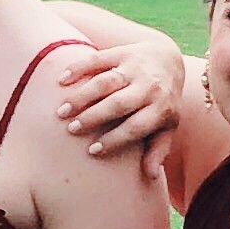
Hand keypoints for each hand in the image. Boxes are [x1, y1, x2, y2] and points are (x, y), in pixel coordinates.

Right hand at [49, 35, 188, 160]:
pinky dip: (78, 68)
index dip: (114, 139)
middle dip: (94, 117)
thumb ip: (159, 149)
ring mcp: (134, 68)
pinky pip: (97, 59)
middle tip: (71, 129)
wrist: (168, 59)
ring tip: (61, 111)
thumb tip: (150, 176)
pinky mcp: (120, 52)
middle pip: (118, 103)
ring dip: (82, 96)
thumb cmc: (162, 101)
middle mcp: (149, 87)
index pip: (136, 127)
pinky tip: (61, 81)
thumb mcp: (167, 125)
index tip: (92, 150)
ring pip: (105, 82)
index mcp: (161, 108)